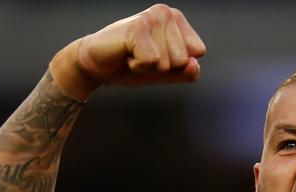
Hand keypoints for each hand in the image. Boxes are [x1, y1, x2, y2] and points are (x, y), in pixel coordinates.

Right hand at [51, 4, 205, 98]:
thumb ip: (186, 72)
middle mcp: (166, 13)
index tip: (155, 58)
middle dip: (162, 68)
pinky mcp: (138, 27)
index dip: (176, 65)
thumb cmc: (132, 65)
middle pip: (183, 59)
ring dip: (149, 67)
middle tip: (141, 57)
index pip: (198, 52)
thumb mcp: (166, 74)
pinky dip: (138, 67)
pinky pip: (152, 62)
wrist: (97, 65)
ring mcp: (151, 18)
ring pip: (168, 62)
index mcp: (177, 20)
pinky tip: (126, 55)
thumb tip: (194, 64)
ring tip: (133, 55)